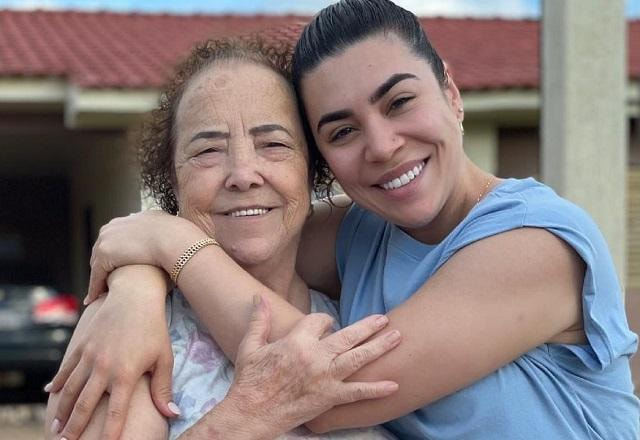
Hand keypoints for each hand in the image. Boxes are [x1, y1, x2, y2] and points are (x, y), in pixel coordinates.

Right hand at [47, 265, 174, 439]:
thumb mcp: (164, 358)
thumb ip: (164, 389)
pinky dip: (58, 382)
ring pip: (72, 389)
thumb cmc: (154, 329)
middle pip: (86, 405)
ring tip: (57, 428)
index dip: (111, 433)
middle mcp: (104, 367)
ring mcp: (90, 355)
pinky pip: (67, 368)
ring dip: (63, 410)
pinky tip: (51, 392)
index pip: (117, 412)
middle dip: (75, 428)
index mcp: (126, 374)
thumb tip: (172, 415)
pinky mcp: (82, 344)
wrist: (135, 296)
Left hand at [86, 210, 205, 303]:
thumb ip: (164, 233)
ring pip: (98, 263)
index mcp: (131, 219)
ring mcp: (108, 239)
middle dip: (104, 264)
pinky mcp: (104, 254)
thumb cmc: (180, 238)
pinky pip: (96, 275)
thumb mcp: (171, 229)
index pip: (118, 237)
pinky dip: (95, 288)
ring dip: (98, 277)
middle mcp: (115, 225)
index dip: (119, 252)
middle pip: (104, 248)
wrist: (175, 241)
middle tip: (106, 280)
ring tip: (99, 292)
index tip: (121, 265)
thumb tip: (172, 237)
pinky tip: (95, 299)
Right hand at [213, 296, 400, 436]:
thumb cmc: (250, 380)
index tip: (328, 324)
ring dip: (379, 347)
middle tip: (384, 319)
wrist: (251, 413)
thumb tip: (259, 297)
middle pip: (348, 336)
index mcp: (297, 341)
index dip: (324, 321)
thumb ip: (259, 320)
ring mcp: (325, 378)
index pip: (320, 320)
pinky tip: (394, 385)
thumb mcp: (251, 346)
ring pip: (358, 358)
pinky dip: (376, 389)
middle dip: (368, 326)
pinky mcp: (329, 398)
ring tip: (397, 337)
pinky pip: (357, 392)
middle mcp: (315, 357)